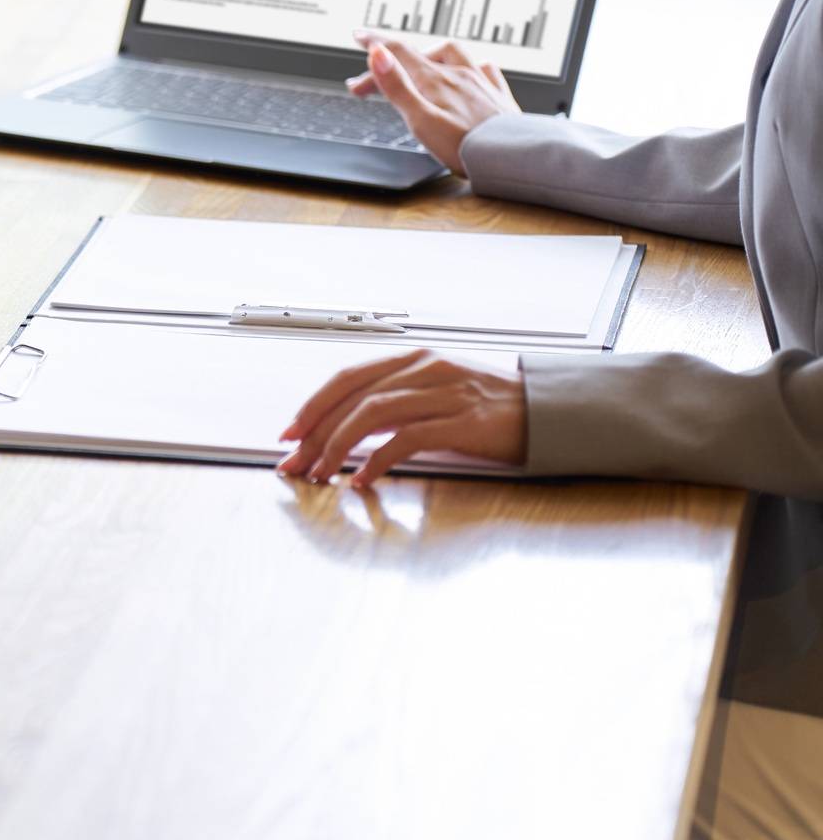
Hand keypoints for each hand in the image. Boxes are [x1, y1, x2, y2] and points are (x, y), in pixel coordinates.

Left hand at [277, 348, 527, 487]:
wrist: (550, 412)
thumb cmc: (492, 408)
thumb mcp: (439, 392)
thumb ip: (398, 402)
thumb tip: (348, 428)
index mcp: (415, 360)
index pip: (348, 378)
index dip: (313, 406)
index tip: (290, 432)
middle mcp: (426, 369)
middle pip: (352, 399)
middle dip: (314, 434)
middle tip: (294, 462)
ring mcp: (444, 393)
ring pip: (371, 415)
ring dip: (337, 448)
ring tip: (321, 473)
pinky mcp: (462, 421)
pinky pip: (405, 439)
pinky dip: (376, 461)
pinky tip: (361, 479)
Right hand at [344, 33, 518, 173]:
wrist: (510, 157)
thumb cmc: (463, 146)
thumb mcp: (419, 119)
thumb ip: (396, 86)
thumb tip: (377, 53)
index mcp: (434, 80)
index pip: (398, 51)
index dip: (375, 42)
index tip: (359, 36)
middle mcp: (457, 74)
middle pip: (417, 58)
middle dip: (389, 64)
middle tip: (367, 84)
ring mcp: (479, 82)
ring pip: (451, 56)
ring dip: (429, 55)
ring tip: (419, 65)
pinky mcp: (496, 96)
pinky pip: (483, 69)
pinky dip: (468, 66)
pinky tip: (467, 72)